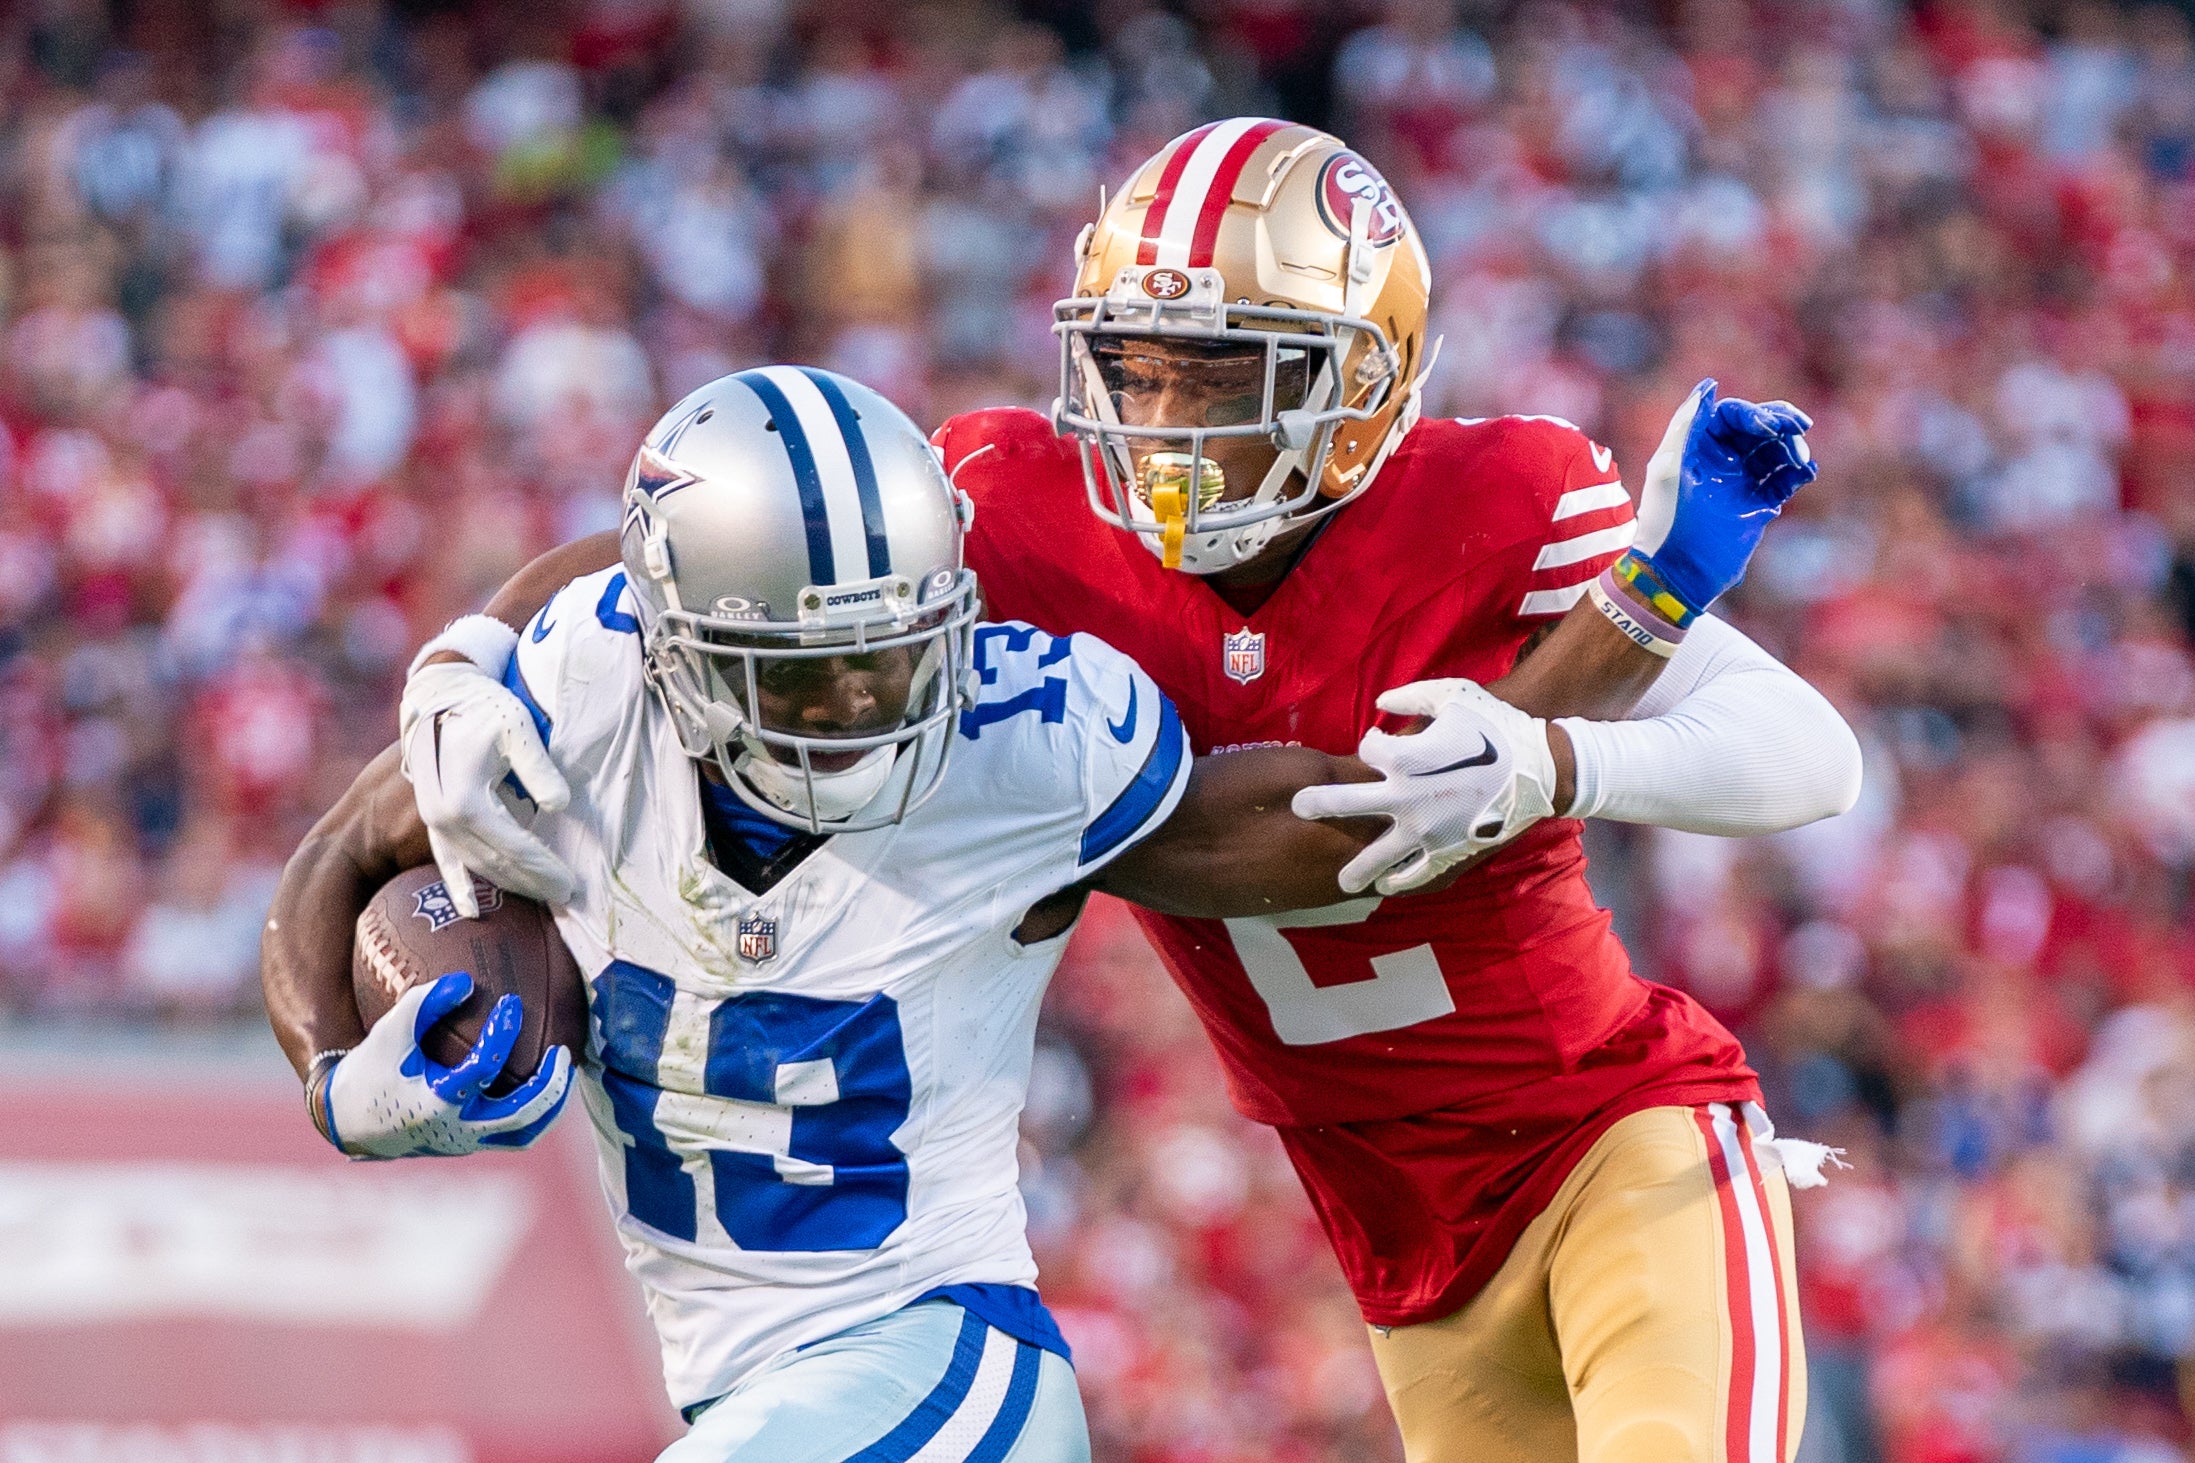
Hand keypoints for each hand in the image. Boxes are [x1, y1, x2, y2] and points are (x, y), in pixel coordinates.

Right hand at [322, 972, 572, 1157]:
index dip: (503, 1034)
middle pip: (520, 1115)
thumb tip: (467, 981)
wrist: (349, 1121)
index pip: (483, 1069)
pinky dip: (533, 1111)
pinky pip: (513, 1133)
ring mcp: (465, 1141)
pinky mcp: (469, 1144)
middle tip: (564, 1052)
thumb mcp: (390, 1032)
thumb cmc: (371, 1070)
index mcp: (436, 1102)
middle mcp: (456, 1128)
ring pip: (524, 1134)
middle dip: (550, 1085)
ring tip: (564, 1071)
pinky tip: (542, 1081)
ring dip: (551, 1106)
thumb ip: (424, 1003)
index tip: (512, 1003)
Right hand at [401, 657, 574, 916]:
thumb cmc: (483, 710)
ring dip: (510, 884)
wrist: (439, 698)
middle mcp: (444, 818)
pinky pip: (446, 862)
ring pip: (478, 866)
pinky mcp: (432, 822)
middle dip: (534, 882)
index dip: (544, 867)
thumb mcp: (517, 729)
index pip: (515, 846)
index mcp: (465, 799)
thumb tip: (559, 807)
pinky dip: (460, 886)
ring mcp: (435, 823)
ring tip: (543, 897)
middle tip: (568, 898)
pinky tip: (471, 911)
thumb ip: (538, 769)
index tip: (573, 883)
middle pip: (497, 862)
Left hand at [1290, 679, 1558, 895]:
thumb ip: (1411, 696)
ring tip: (1341, 882)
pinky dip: (1403, 882)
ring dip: (1357, 869)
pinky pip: (1419, 874)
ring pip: (1379, 856)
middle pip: (1348, 805)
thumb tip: (1380, 702)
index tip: (1377, 743)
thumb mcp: (1454, 696)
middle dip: (1319, 804)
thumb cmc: (1496, 727)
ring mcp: (1426, 831)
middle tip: (1299, 806)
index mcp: (1407, 758)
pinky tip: (1387, 886)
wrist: (1540, 769)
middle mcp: (1409, 798)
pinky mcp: (1449, 851)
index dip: (1370, 744)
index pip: (1368, 752)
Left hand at [1631, 379, 1816, 617]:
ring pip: (1774, 452)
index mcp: (1695, 447)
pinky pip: (1783, 480)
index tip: (1769, 429)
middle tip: (1800, 428)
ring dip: (1792, 449)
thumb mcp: (1670, 468)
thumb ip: (1687, 424)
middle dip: (1781, 424)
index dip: (1754, 414)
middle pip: (1758, 428)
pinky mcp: (1755, 505)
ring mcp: (1738, 483)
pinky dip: (1798, 473)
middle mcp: (1718, 461)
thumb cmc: (1667, 521)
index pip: (1732, 415)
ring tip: (1801, 462)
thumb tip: (1709, 386)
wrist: (1677, 575)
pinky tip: (1806, 473)